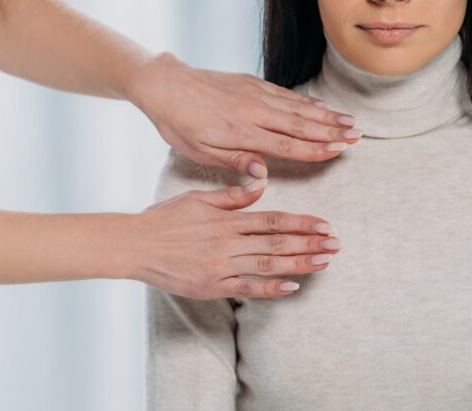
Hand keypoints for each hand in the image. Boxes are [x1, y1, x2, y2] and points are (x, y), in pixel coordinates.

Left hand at [127, 52, 360, 177]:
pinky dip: (308, 102)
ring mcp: (256, 95)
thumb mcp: (199, 151)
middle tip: (357, 136)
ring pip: (298, 108)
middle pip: (301, 124)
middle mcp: (254, 112)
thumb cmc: (178, 123)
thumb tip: (264, 176)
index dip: (315, 149)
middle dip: (331, 131)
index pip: (287, 144)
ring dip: (326, 116)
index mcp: (242, 133)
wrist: (166, 84)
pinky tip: (323, 107)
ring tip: (350, 122)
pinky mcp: (253, 83)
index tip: (339, 151)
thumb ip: (235, 161)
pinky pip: (287, 94)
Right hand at [131, 181, 341, 298]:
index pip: (273, 220)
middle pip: (276, 244)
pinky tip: (293, 287)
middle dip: (309, 244)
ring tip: (324, 262)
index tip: (325, 225)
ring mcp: (221, 267)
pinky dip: (271, 288)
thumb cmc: (166, 219)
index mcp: (228, 220)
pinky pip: (246, 288)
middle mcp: (228, 243)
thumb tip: (261, 183)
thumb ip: (232, 195)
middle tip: (336, 245)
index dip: (302, 223)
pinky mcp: (212, 287)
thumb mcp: (200, 198)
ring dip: (299, 264)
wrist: (134, 245)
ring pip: (267, 265)